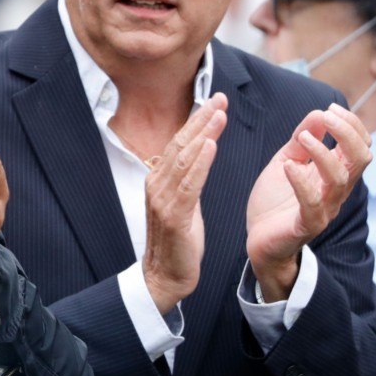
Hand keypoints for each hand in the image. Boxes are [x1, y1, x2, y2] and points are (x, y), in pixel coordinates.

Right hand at [141, 93, 227, 313]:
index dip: (196, 121)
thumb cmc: (178, 242)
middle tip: (219, 98)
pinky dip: (200, 164)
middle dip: (201, 120)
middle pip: (180, 145)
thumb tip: (200, 157)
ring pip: (184, 160)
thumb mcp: (183, 204)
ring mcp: (162, 200)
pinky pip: (189, 185)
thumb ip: (187, 181)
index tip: (214, 101)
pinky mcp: (174, 217)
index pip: (179, 143)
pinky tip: (211, 147)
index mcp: (158, 180)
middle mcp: (156, 185)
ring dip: (203, 135)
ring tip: (219, 115)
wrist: (165, 277)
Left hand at [247, 104, 371, 300]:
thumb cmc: (275, 201)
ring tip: (304, 137)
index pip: (359, 147)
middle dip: (348, 133)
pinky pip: (312, 203)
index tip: (330, 108)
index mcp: (334, 174)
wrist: (259, 239)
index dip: (351, 125)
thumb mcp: (286, 162)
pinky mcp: (306, 225)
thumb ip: (301, 141)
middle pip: (360, 159)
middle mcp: (336, 191)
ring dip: (323, 153)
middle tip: (326, 116)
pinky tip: (288, 166)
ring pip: (340, 178)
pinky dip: (302, 182)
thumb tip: (319, 113)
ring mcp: (324, 208)